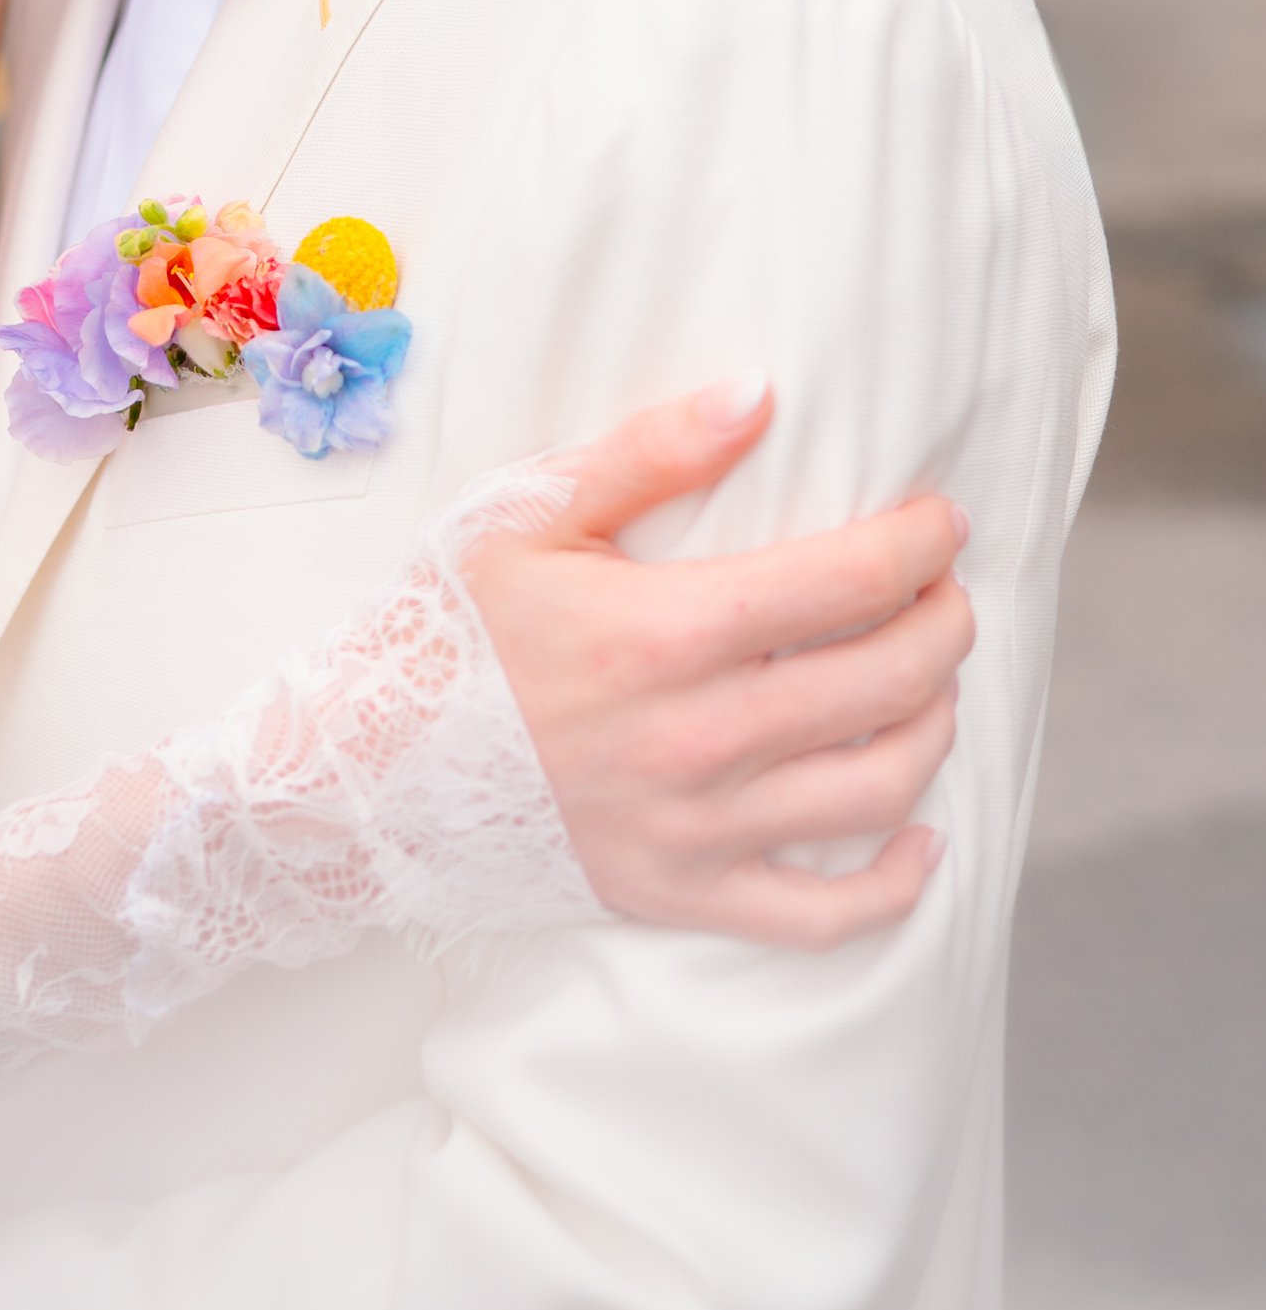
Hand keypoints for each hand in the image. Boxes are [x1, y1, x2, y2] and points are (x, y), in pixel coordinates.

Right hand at [463, 379, 969, 949]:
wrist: (363, 765)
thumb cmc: (449, 628)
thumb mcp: (528, 515)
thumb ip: (650, 451)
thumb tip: (759, 393)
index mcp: (666, 632)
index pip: (848, 582)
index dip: (920, 545)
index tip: (942, 523)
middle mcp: (696, 738)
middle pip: (887, 680)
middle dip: (944, 624)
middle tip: (945, 594)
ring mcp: (693, 829)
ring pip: (876, 788)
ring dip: (934, 726)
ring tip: (931, 684)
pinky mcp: (680, 894)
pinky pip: (821, 916)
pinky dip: (894, 885)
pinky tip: (923, 840)